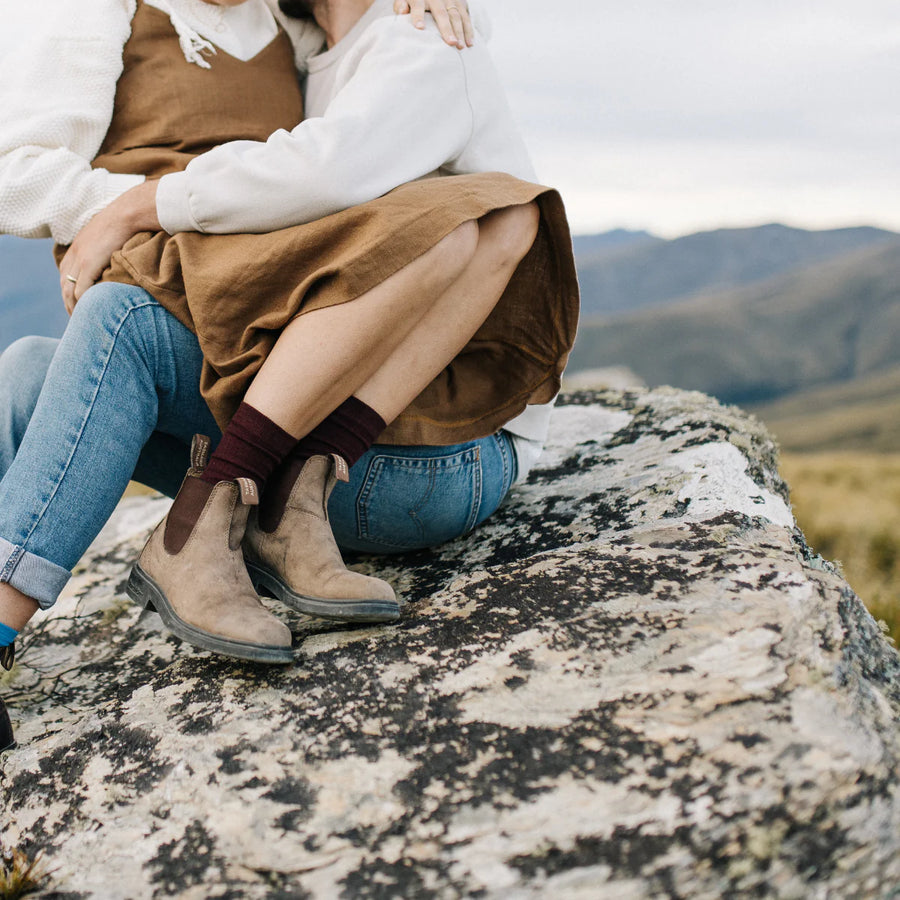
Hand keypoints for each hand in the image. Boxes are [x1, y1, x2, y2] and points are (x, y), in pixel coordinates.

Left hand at [59, 180, 160, 313]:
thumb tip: (117, 257)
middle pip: (64, 284)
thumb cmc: (126, 223)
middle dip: (67, 302)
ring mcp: (80, 259)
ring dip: (73, 307)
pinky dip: (82, 302)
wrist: (128, 213)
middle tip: (76, 318)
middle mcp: (74, 254)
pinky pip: (81, 289)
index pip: (65, 274)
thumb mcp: (110, 236)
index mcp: (77, 247)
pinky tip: (87, 312)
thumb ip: (107, 249)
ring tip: (80, 321)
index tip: (76, 304)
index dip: (68, 290)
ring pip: (69, 290)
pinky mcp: (88, 264)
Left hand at [394, 0, 473, 47]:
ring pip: (457, 16)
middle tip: (450, 43)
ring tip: (461, 46)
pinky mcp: (460, 3)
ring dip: (460, 32)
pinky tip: (470, 43)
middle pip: (441, 13)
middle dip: (446, 28)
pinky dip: (469, 31)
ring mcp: (450, 0)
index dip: (418, 16)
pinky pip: (466, 17)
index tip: (419, 28)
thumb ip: (401, 5)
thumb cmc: (415, 0)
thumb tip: (402, 11)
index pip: (418, 5)